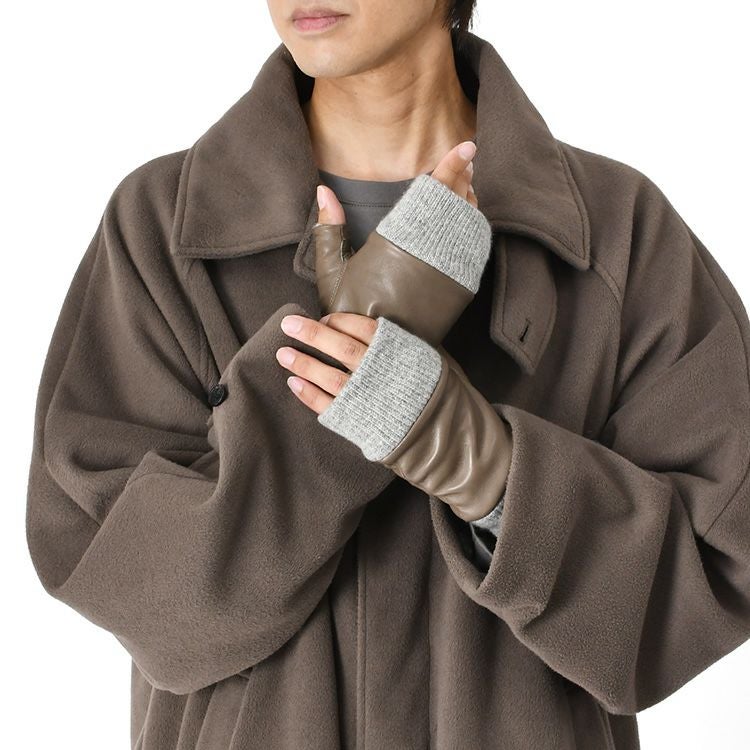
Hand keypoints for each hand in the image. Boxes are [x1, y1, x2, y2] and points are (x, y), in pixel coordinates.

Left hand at [276, 310, 511, 521]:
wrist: (449, 438)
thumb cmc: (440, 395)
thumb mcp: (429, 360)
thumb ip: (400, 346)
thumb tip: (369, 332)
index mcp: (401, 352)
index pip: (363, 328)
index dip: (339, 321)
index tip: (324, 318)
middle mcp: (382, 372)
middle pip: (340, 346)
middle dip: (312, 334)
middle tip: (288, 325)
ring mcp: (368, 398)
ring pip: (328, 375)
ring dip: (303, 364)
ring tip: (283, 354)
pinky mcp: (359, 422)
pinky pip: (327, 406)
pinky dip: (309, 394)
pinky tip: (294, 384)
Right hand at [313, 140, 491, 346]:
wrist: (380, 356)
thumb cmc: (352, 314)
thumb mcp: (332, 274)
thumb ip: (329, 231)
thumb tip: (323, 191)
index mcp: (399, 241)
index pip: (433, 194)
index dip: (452, 166)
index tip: (467, 146)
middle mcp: (430, 252)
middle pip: (458, 203)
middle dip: (464, 177)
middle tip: (465, 161)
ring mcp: (449, 270)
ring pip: (470, 223)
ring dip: (469, 200)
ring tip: (465, 183)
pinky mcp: (460, 288)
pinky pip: (474, 248)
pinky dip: (473, 228)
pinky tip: (466, 218)